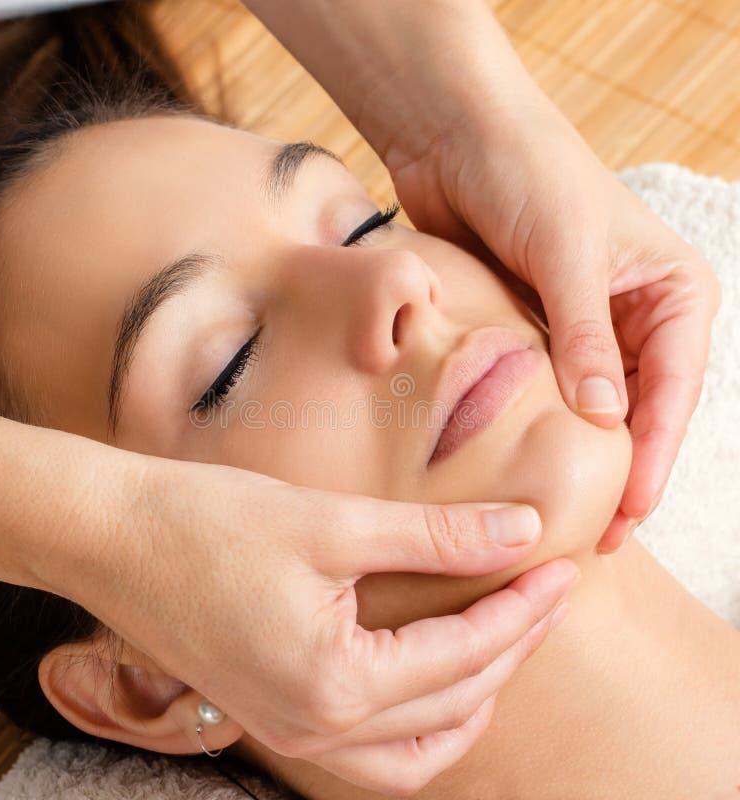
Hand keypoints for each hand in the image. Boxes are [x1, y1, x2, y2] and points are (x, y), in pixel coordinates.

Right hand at [75, 457, 577, 794]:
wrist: (112, 537)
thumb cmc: (208, 521)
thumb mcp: (331, 521)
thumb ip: (434, 535)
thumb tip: (520, 529)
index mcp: (334, 683)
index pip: (465, 654)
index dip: (522, 607)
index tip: (562, 566)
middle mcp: (315, 728)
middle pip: (451, 701)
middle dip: (511, 645)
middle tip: (547, 591)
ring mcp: (290, 732)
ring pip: (417, 749)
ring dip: (473, 698)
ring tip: (507, 639)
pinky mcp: (273, 714)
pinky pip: (372, 753)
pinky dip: (421, 724)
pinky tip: (436, 680)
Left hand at [385, 81, 720, 553]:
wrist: (456, 135)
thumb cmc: (527, 172)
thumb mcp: (568, 251)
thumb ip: (586, 336)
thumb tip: (606, 420)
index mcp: (671, 292)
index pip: (673, 391)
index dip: (651, 457)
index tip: (626, 514)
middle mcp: (633, 313)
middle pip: (635, 410)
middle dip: (615, 470)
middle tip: (590, 535)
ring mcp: (579, 324)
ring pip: (587, 407)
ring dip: (572, 456)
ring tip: (554, 512)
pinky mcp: (530, 328)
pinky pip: (540, 389)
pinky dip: (533, 426)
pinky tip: (518, 464)